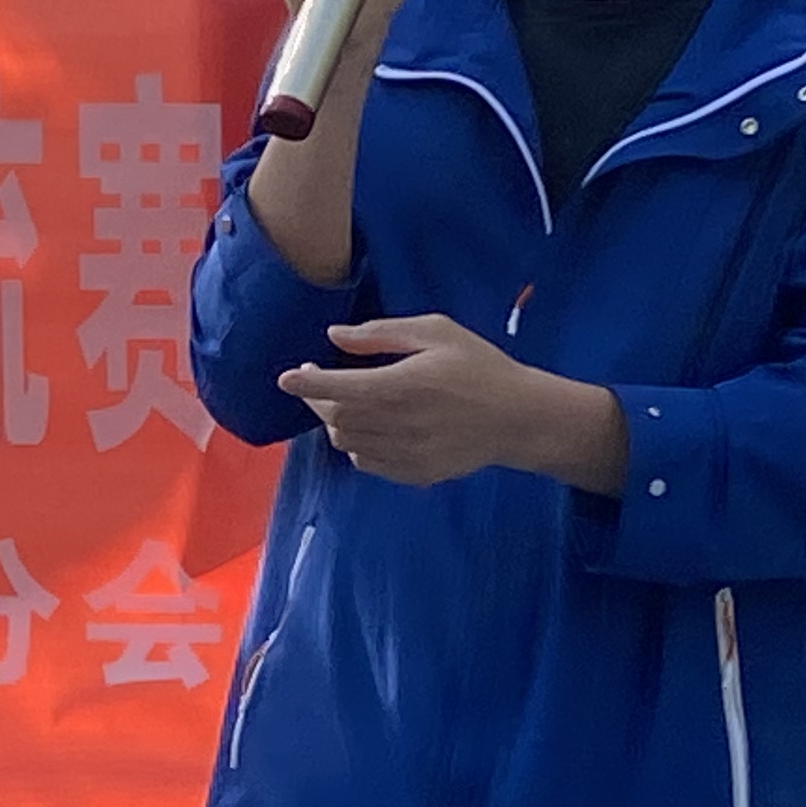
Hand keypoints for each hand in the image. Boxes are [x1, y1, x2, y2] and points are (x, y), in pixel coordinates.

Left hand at [276, 314, 625, 491]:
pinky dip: (358, 445)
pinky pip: (367, 463)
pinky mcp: (413, 474)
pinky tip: (373, 428)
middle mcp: (396, 424)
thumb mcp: (436, 332)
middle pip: (335, 419)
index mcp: (400, 385)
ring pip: (346, 443)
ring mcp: (404, 454)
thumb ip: (382, 334)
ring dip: (338, 422)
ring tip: (348, 403)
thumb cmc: (479, 366)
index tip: (287, 377)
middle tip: (319, 383)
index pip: (336, 388)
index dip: (306, 384)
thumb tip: (334, 337)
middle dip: (319, 401)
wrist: (519, 418)